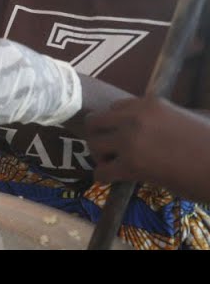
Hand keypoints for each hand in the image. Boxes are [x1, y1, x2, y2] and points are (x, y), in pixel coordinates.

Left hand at [87, 96, 209, 198]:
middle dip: (98, 136)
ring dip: (100, 156)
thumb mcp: (189, 118)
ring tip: (113, 164)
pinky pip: (101, 171)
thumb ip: (165, 118)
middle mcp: (135, 117)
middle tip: (109, 150)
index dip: (114, 124)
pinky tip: (113, 180)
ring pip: (93, 144)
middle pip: (95, 122)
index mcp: (150, 103)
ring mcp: (131, 139)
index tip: (118, 135)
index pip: (114, 108)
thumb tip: (155, 124)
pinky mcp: (132, 164)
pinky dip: (103, 177)